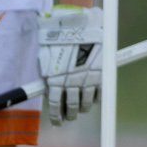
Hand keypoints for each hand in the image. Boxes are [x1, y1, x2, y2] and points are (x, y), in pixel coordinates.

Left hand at [37, 6, 101, 125]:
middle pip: (71, 106)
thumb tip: (46, 85)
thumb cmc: (59, 37)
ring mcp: (87, 79)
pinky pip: (98, 93)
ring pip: (86, 103)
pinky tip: (92, 100)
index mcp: (55, 79)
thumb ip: (48, 72)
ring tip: (80, 111)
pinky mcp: (100, 75)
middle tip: (68, 118)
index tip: (57, 121)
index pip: (54, 104)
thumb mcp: (47, 55)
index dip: (56, 115)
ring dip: (82, 109)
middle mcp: (71, 82)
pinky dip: (95, 99)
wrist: (80, 25)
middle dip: (69, 114)